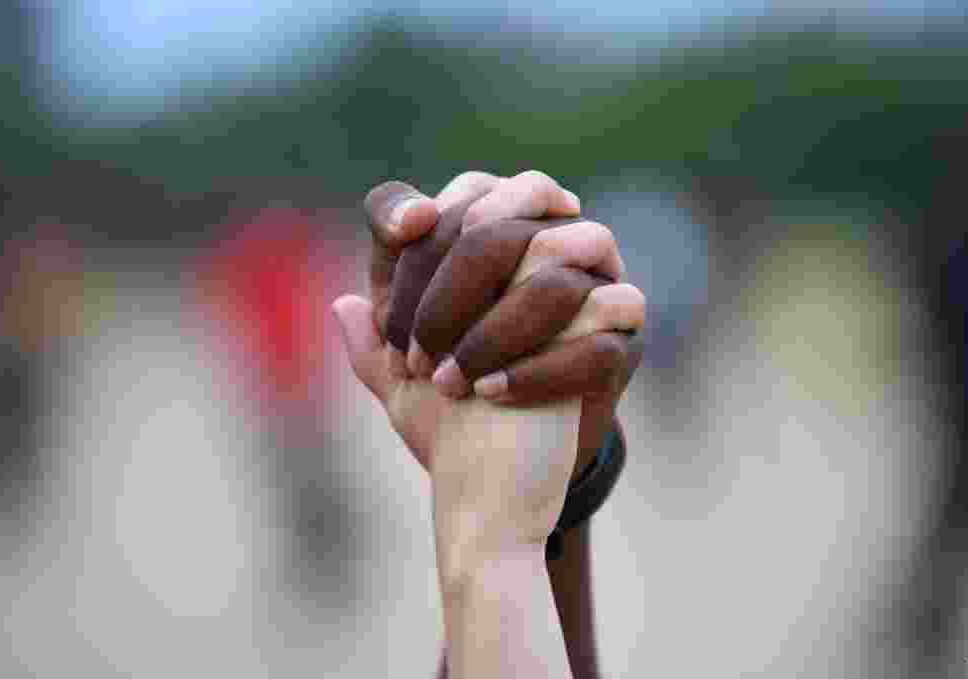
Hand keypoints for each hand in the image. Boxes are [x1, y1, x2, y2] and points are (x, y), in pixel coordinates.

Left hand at [334, 171, 642, 472]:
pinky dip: (540, 361)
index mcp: (499, 235)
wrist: (510, 474)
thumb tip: (343, 305)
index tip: (396, 250)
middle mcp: (553, 241)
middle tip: (415, 352)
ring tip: (451, 381)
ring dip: (492, 325)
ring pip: (556, 256)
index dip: (426, 214)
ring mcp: (597, 280)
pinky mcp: (624, 331)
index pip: (469, 191)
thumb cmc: (453, 409)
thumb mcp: (402, 375)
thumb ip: (374, 338)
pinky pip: (604, 315)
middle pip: (509, 212)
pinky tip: (492, 396)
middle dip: (450, 282)